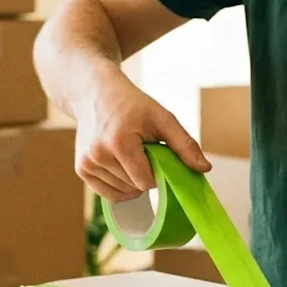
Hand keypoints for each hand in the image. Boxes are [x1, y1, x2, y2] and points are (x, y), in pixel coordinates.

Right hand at [74, 68, 210, 200]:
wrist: (95, 93)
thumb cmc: (132, 104)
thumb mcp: (162, 117)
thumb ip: (184, 144)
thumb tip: (205, 169)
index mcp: (119, 142)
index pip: (146, 181)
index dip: (157, 171)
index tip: (156, 153)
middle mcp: (98, 155)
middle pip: (134, 187)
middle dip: (144, 174)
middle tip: (141, 149)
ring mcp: (86, 163)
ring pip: (121, 193)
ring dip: (131, 180)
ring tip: (129, 153)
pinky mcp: (81, 169)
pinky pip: (107, 194)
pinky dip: (119, 186)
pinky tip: (121, 165)